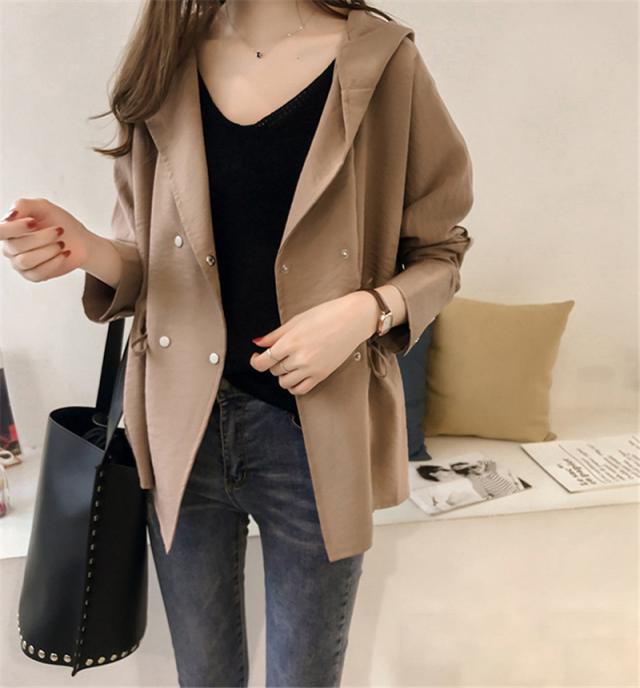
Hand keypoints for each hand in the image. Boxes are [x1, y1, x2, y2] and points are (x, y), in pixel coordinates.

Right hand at [1, 198, 91, 280]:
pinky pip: (38, 273)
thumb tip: (11, 214)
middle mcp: (10, 247)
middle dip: (42, 237)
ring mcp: (20, 264)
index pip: (0, 231)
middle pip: (15, 246)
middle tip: (59, 231)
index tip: (34, 222)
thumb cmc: (59, 222)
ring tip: (61, 244)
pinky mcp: (33, 276)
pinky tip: (63, 254)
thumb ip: (24, 205)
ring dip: (48, 251)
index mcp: (9, 229)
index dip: (15, 228)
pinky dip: (54, 262)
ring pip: (25, 261)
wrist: (80, 240)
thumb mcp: (43, 207)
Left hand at [249, 291, 378, 394]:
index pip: (263, 361)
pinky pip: (300, 389)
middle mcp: (299, 358)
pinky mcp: (321, 375)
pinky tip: (295, 376)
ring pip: (284, 382)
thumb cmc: (327, 315)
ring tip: (288, 364)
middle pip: (274, 370)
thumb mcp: (295, 321)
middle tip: (279, 354)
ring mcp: (311, 369)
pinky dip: (293, 386)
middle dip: (273, 363)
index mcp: (290, 342)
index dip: (255, 361)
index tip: (256, 357)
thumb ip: (275, 335)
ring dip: (282, 375)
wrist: (352, 319)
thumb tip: (259, 343)